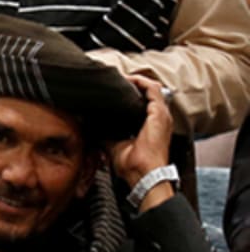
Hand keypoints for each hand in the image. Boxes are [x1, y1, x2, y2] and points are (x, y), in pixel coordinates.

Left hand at [110, 76, 173, 195]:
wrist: (143, 174)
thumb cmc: (132, 165)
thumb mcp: (114, 145)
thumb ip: (106, 133)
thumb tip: (89, 125)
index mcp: (150, 125)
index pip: (143, 102)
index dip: (130, 94)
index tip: (113, 89)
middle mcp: (158, 118)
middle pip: (148, 92)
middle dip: (131, 84)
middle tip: (115, 80)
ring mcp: (161, 115)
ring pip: (151, 87)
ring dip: (135, 80)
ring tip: (120, 77)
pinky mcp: (159, 113)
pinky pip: (153, 89)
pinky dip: (140, 81)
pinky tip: (127, 79)